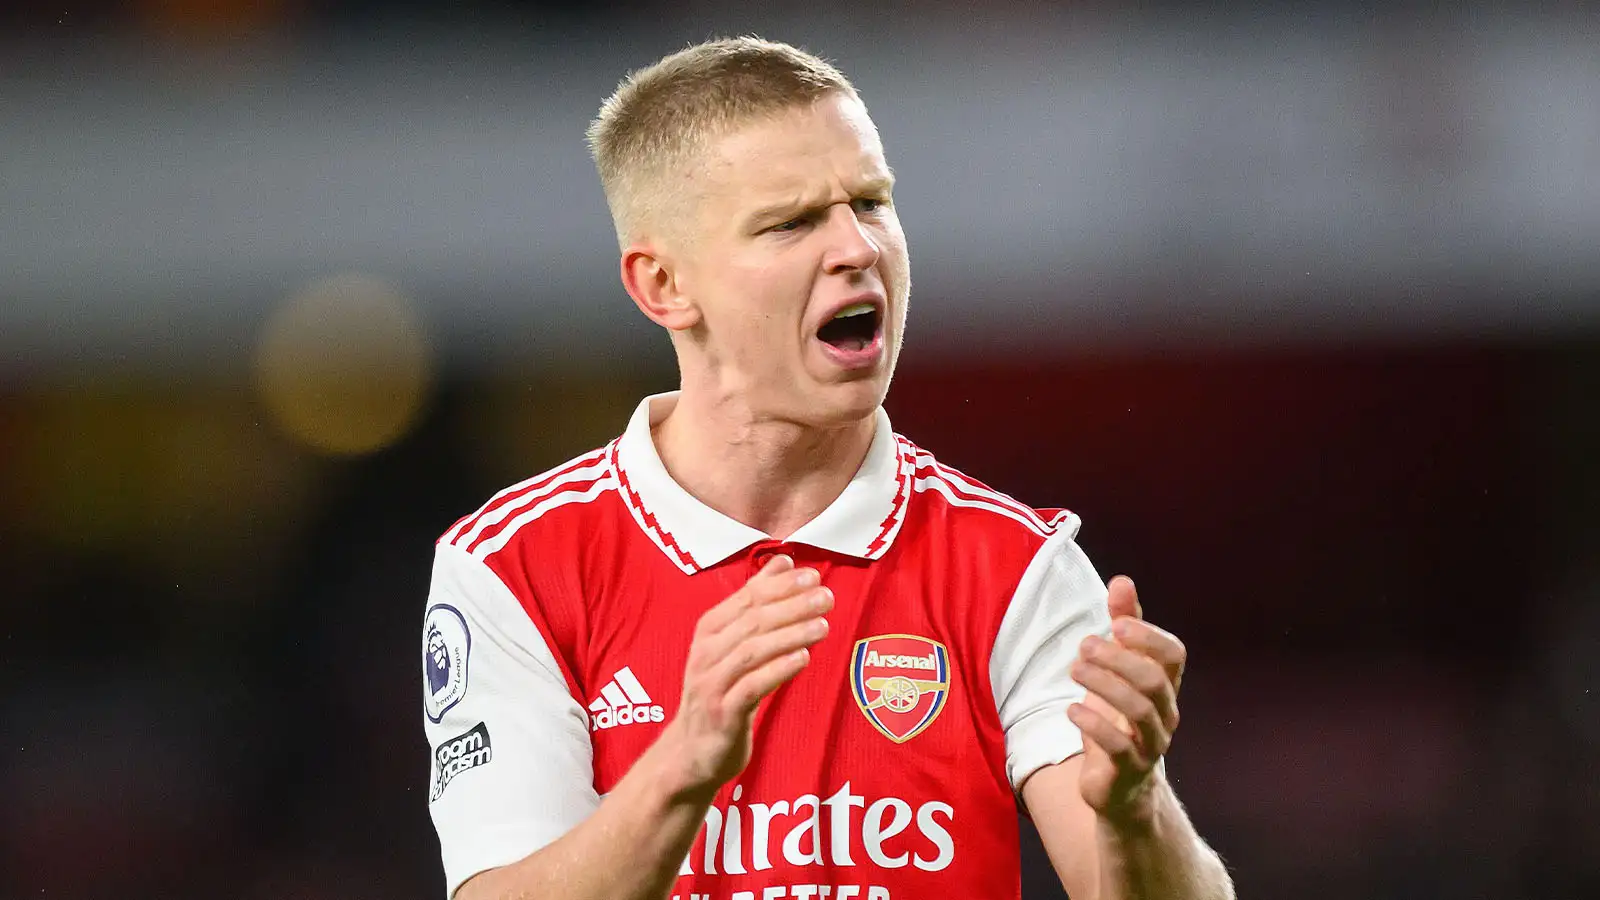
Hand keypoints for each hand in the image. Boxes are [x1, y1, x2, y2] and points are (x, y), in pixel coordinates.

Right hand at [662, 555, 832, 801]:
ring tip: (822, 625)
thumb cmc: (720, 690)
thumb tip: (784, 561)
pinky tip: (803, 659)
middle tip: (825, 596)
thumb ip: (756, 604)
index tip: (811, 575)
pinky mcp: (722, 714)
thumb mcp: (732, 644)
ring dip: (789, 635)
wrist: (691, 751)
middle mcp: (706, 653)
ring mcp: (712, 684)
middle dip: (791, 606)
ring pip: (752, 652)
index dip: (779, 585)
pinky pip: (751, 687)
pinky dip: (778, 670)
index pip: (746, 599)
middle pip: (751, 622)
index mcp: (709, 631)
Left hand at [1068, 575, 1185, 824]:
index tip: (1119, 624)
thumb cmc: (1118, 718)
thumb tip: (1122, 580)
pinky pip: (1119, 747)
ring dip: (1104, 685)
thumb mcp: (1118, 671)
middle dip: (1118, 658)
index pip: (1175, 654)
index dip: (1150, 636)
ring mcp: (1151, 743)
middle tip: (1084, 645)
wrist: (1120, 786)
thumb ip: (1123, 627)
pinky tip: (1072, 709)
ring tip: (1074, 669)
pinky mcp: (1129, 769)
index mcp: (1165, 686)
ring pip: (1139, 711)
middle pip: (1154, 680)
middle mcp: (1165, 713)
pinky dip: (1093, 724)